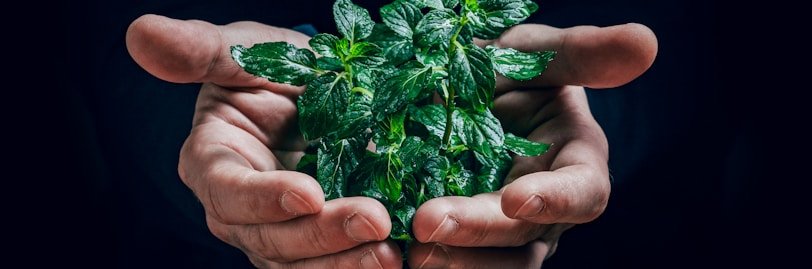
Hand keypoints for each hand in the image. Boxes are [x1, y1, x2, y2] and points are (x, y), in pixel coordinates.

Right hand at [126, 15, 401, 267]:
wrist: (316, 89)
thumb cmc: (274, 66)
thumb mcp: (245, 50)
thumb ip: (201, 49)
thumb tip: (140, 33)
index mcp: (212, 162)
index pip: (229, 191)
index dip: (265, 198)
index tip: (308, 193)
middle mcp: (239, 209)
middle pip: (270, 238)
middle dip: (321, 235)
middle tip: (375, 221)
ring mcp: (277, 231)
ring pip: (302, 262)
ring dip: (346, 261)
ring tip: (390, 252)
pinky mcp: (313, 244)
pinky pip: (330, 264)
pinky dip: (359, 263)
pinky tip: (397, 257)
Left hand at [408, 24, 657, 267]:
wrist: (459, 87)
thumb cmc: (509, 68)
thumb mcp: (538, 52)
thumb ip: (583, 53)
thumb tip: (646, 41)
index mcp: (575, 163)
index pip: (582, 193)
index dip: (553, 201)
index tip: (515, 198)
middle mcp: (544, 209)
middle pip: (524, 240)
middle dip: (478, 233)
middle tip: (426, 223)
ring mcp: (503, 231)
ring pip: (491, 266)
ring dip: (452, 261)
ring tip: (405, 247)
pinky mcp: (464, 240)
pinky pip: (452, 260)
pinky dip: (424, 260)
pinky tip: (389, 251)